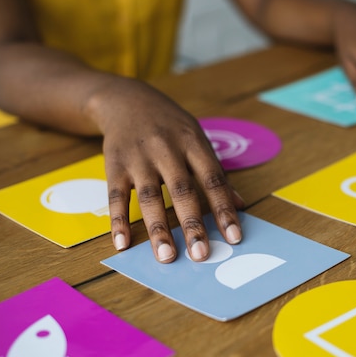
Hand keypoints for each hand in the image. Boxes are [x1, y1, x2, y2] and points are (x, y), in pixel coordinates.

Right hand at [86, 77, 243, 262]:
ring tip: (166, 256)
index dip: (224, 209)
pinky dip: (118, 220)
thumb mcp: (197, 139)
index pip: (213, 180)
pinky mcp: (114, 164)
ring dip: (158, 229)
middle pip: (182, 191)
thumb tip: (240, 205)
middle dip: (192, 224)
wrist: (126, 100)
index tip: (234, 237)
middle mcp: (167, 149)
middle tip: (201, 255)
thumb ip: (216, 173)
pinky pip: (116, 196)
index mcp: (193, 143)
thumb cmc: (170, 126)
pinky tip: (122, 243)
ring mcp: (139, 157)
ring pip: (149, 197)